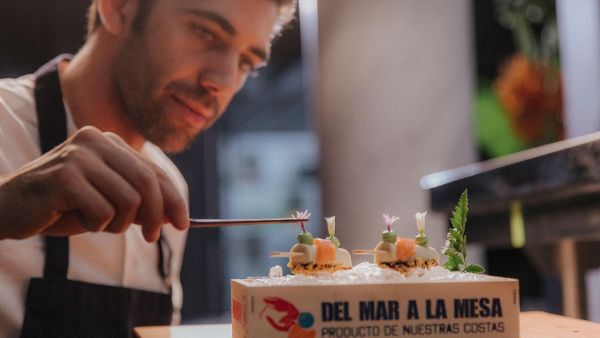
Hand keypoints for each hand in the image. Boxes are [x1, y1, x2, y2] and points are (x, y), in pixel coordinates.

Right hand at [0, 126, 188, 241]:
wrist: (7, 207)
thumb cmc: (61, 205)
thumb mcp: (106, 200)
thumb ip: (138, 201)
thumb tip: (176, 215)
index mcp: (108, 141)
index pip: (153, 171)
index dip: (174, 199)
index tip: (184, 223)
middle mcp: (95, 140)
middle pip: (147, 184)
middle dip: (156, 216)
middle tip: (152, 237)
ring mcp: (79, 156)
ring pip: (129, 201)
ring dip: (119, 224)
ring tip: (97, 223)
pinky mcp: (64, 176)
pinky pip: (103, 213)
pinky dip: (95, 225)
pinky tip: (75, 219)